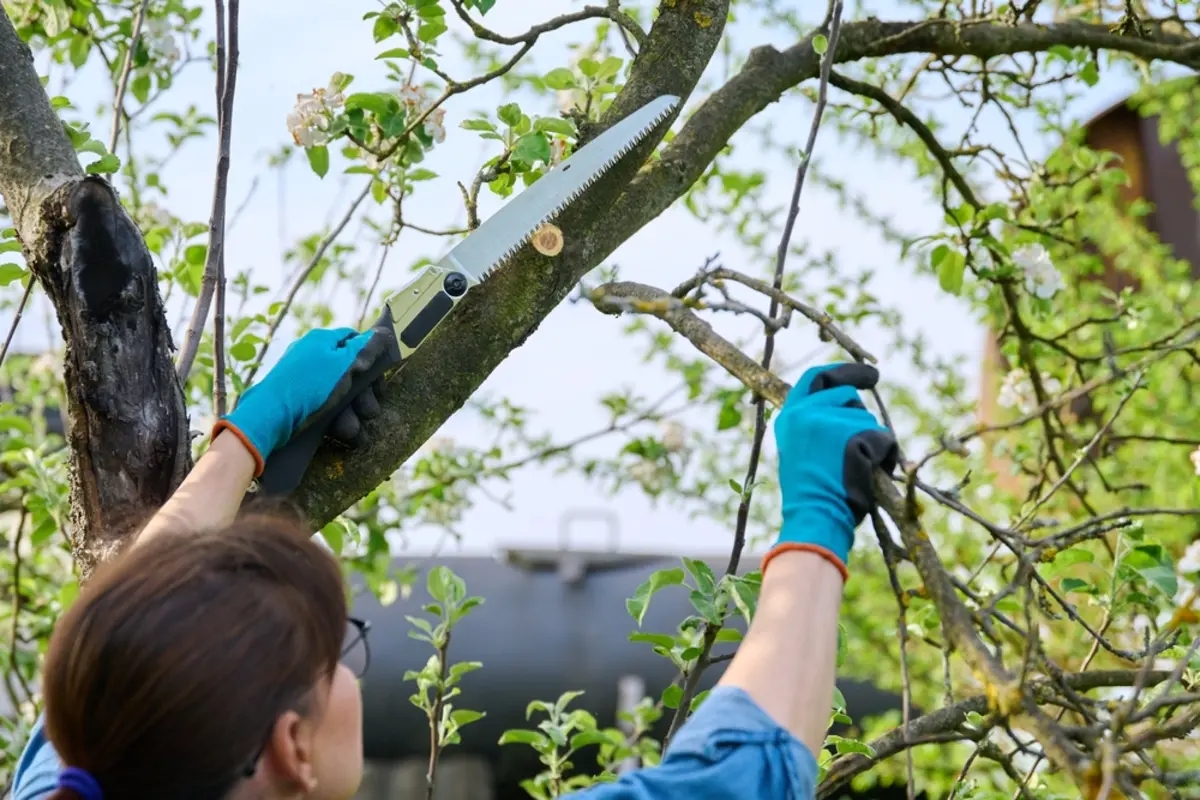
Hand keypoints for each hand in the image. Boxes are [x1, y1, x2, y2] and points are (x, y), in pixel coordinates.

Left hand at [213, 327, 394, 474]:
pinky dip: (336, 420)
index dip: (372, 359)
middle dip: (364, 394)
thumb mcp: (345, 364)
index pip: (355, 341)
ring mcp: (305, 380)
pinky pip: (325, 408)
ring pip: (340, 394)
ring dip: (352, 413)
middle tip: (369, 411)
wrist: (269, 418)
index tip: (379, 379)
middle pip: (351, 371)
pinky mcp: (299, 402)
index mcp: (322, 341)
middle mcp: (313, 357)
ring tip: (351, 430)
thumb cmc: (311, 387)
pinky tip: (341, 433)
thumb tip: (385, 332)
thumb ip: (367, 348)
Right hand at [764, 363, 898, 579]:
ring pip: (867, 419)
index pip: (816, 378)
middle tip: (865, 437)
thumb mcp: (799, 451)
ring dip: (871, 441)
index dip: (843, 372)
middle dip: (859, 417)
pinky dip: (885, 456)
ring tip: (856, 471)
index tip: (867, 376)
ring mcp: (829, 420)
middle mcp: (806, 412)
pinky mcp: (852, 433)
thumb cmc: (810, 495)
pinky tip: (870, 475)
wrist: (814, 517)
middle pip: (847, 394)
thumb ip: (812, 424)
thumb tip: (844, 404)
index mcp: (790, 416)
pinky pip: (883, 437)